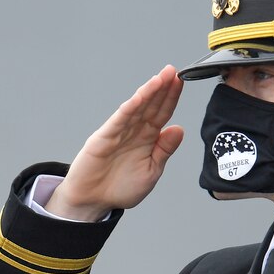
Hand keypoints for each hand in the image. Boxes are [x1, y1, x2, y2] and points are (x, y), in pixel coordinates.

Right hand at [46, 65, 185, 220]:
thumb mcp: (151, 172)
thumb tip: (179, 129)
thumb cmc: (120, 189)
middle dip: (162, 89)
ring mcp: (118, 133)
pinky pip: (118, 121)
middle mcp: (134, 132)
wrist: (93, 202)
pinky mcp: (103, 138)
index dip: (171, 98)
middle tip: (173, 71)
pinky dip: (129, 109)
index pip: (162, 114)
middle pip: (151, 106)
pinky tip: (139, 98)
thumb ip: (164, 151)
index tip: (181, 82)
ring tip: (160, 78)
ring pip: (136, 109)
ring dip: (148, 93)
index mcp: (147, 139)